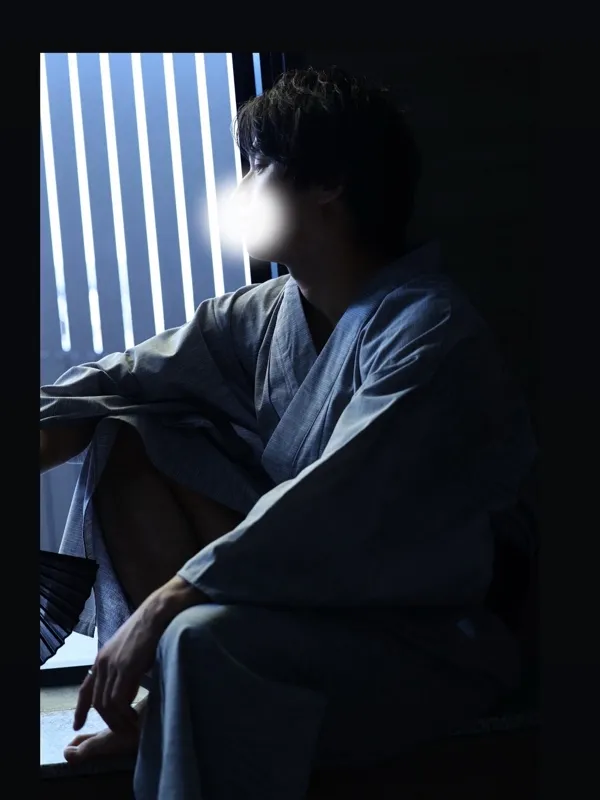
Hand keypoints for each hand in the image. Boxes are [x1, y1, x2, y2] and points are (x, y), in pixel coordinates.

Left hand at [74, 576, 205, 733]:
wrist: (157, 613)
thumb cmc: (149, 630)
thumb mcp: (129, 650)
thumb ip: (123, 668)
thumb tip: (127, 689)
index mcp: (102, 657)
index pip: (85, 688)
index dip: (80, 709)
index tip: (77, 725)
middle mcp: (102, 662)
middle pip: (96, 701)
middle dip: (106, 720)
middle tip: (120, 729)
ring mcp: (113, 666)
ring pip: (106, 704)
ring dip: (117, 719)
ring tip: (130, 725)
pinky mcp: (126, 668)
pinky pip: (118, 700)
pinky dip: (124, 713)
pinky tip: (134, 716)